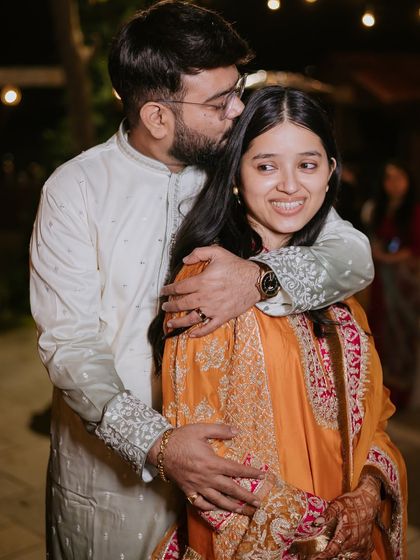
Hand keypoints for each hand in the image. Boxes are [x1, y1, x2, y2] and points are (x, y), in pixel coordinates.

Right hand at [147, 423, 263, 513]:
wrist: (159, 449)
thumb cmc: (181, 438)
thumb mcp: (201, 429)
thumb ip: (220, 430)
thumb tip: (237, 431)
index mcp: (212, 463)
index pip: (236, 469)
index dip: (251, 472)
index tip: (263, 475)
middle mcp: (207, 478)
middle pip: (230, 490)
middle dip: (246, 497)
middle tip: (258, 503)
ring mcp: (197, 486)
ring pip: (218, 501)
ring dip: (232, 507)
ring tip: (243, 511)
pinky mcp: (188, 490)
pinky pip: (201, 504)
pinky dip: (210, 508)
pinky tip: (217, 508)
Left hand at [161, 246, 259, 336]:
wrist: (256, 280)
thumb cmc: (237, 266)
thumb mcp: (218, 252)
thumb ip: (199, 253)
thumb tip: (185, 260)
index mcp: (203, 281)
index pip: (180, 288)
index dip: (169, 290)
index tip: (164, 291)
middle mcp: (206, 297)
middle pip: (182, 304)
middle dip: (170, 306)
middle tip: (164, 306)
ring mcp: (214, 309)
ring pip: (192, 318)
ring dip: (179, 322)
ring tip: (170, 323)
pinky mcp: (223, 316)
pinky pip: (209, 327)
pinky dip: (199, 332)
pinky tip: (191, 334)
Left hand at [308, 475, 380, 559]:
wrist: (369, 502)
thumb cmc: (351, 502)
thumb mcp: (338, 504)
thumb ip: (328, 514)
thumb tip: (316, 522)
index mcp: (346, 532)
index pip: (333, 549)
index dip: (324, 556)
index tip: (314, 559)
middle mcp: (355, 541)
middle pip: (340, 555)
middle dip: (330, 556)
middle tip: (319, 556)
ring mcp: (362, 545)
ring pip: (351, 558)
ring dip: (342, 557)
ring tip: (331, 555)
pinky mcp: (368, 546)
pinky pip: (362, 557)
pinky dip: (353, 557)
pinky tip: (345, 555)